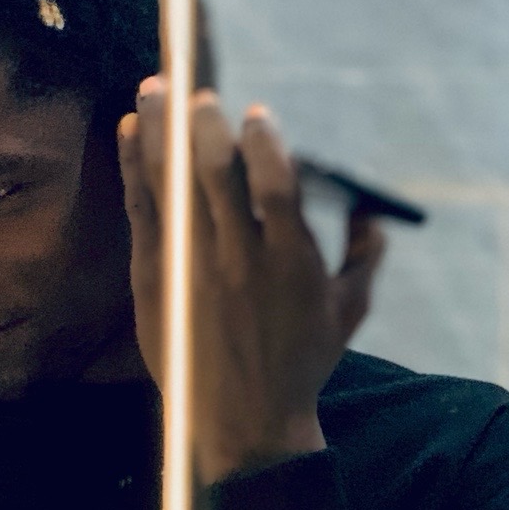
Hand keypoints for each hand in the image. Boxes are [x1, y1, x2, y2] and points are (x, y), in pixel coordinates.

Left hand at [119, 85, 382, 484]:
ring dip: (162, 129)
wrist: (244, 423)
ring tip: (155, 86)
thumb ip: (365, 258)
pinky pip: (142, 210)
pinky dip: (135, 166)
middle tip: (199, 93)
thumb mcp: (348, 313)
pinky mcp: (154, 277)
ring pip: (172, 184)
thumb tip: (376, 214)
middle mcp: (239, 259)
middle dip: (205, 126)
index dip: (264, 143)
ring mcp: (191, 268)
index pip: (276, 186)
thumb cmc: (301, 363)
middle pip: (217, 175)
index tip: (257, 113)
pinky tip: (132, 130)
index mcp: (291, 262)